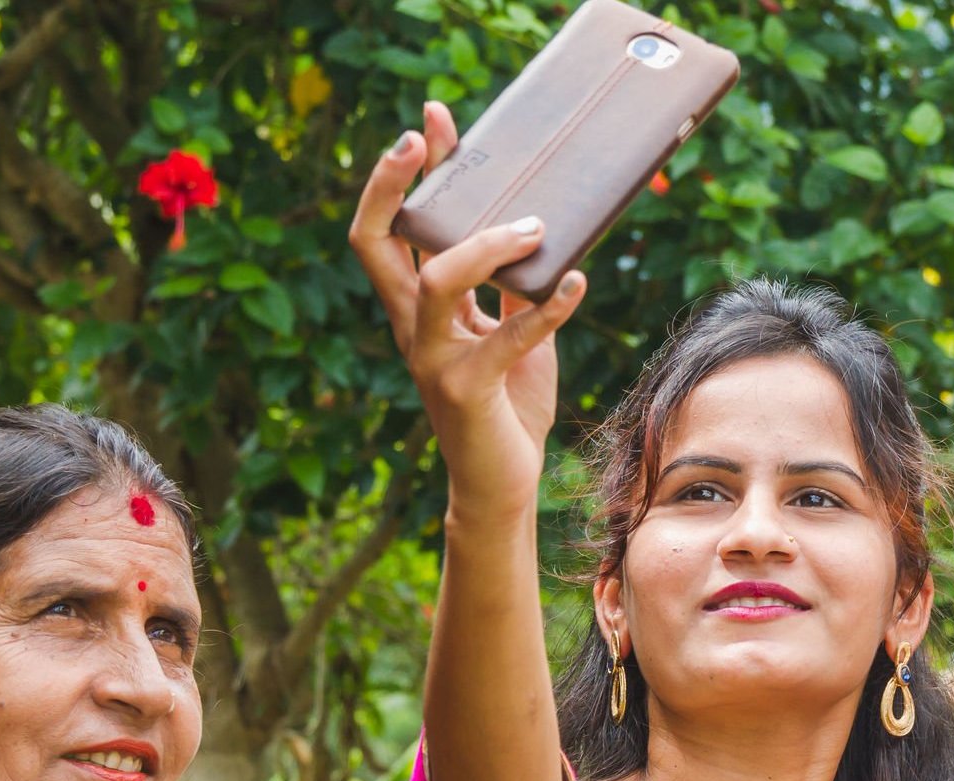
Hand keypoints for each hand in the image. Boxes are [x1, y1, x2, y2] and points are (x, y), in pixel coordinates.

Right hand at [347, 101, 588, 518]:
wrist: (503, 483)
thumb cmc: (508, 405)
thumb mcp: (513, 332)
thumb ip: (513, 288)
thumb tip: (540, 229)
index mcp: (419, 309)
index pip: (389, 230)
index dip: (402, 176)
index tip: (431, 123)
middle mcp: (413, 328)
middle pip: (375, 242)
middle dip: (395, 184)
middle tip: (423, 135)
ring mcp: (434, 359)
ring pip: (435, 281)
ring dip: (486, 244)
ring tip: (537, 227)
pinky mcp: (467, 390)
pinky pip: (507, 339)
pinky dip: (548, 309)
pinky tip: (578, 286)